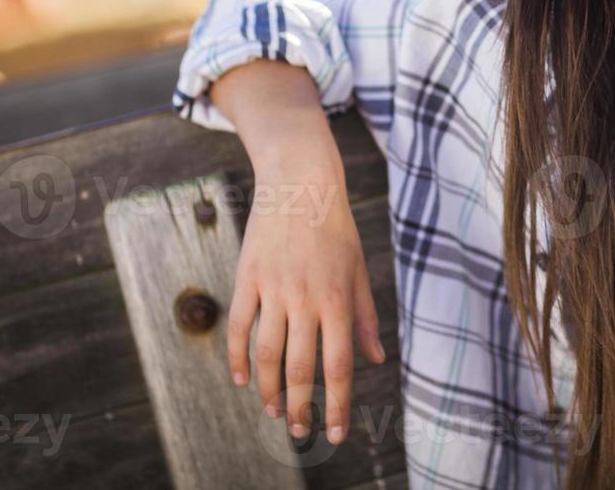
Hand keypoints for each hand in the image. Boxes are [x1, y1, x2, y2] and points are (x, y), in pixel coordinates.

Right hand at [212, 59, 388, 446]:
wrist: (300, 181)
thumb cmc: (336, 228)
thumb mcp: (358, 269)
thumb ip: (365, 317)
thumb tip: (375, 360)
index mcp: (337, 298)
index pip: (339, 364)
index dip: (337, 403)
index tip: (336, 432)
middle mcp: (305, 297)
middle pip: (300, 367)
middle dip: (300, 407)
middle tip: (298, 432)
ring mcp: (273, 287)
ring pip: (267, 353)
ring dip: (268, 389)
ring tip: (273, 411)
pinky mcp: (247, 276)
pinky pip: (240, 326)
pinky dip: (239, 357)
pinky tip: (243, 380)